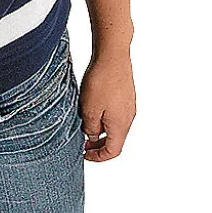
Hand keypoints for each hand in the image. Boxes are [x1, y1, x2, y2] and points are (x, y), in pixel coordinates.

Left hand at [78, 48, 135, 162]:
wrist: (113, 55)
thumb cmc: (102, 81)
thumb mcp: (89, 110)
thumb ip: (91, 128)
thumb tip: (93, 137)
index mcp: (121, 125)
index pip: (113, 151)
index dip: (98, 157)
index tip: (85, 154)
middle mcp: (128, 117)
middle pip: (115, 139)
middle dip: (98, 144)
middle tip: (82, 142)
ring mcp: (129, 105)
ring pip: (115, 126)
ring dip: (100, 129)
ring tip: (85, 123)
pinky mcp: (126, 95)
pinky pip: (116, 113)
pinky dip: (104, 118)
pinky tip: (92, 108)